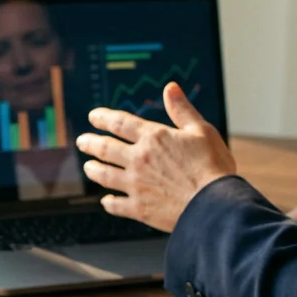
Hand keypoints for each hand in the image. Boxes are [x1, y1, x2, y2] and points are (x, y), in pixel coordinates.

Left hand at [75, 81, 236, 231]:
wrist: (214, 204)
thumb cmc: (213, 166)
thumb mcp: (202, 130)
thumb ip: (182, 110)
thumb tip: (170, 88)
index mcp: (153, 137)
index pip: (120, 122)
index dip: (104, 117)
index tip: (93, 116)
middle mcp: (139, 159)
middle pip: (105, 148)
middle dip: (90, 143)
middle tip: (82, 141)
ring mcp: (136, 184)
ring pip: (104, 175)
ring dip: (93, 169)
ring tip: (88, 167)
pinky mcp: (139, 208)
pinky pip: (115, 205)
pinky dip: (108, 202)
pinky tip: (106, 201)